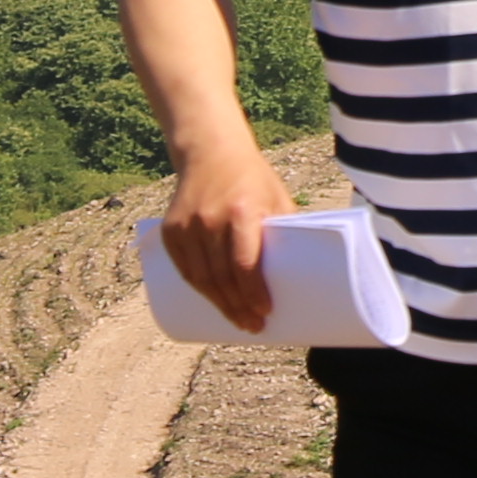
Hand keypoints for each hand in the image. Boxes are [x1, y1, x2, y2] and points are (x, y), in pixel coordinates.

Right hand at [158, 139, 290, 329]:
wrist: (210, 152)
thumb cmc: (252, 178)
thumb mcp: (276, 197)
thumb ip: (286, 229)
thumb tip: (306, 268)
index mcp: (241, 210)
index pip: (244, 263)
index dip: (253, 292)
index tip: (265, 312)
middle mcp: (210, 219)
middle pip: (221, 277)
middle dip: (238, 307)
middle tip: (253, 326)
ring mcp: (186, 225)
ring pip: (200, 278)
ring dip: (219, 304)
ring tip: (237, 320)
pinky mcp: (170, 229)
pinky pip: (183, 268)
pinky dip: (198, 289)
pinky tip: (212, 301)